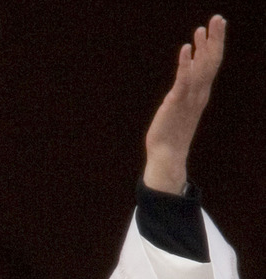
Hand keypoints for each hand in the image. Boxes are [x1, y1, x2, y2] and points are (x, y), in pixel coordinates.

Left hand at [143, 15, 225, 193]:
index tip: (216, 26)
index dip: (215, 44)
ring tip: (202, 28)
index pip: (211, 64)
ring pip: (201, 68)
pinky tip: (186, 48)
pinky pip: (183, 79)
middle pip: (211, 61)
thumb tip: (185, 81)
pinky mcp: (176, 102)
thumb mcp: (181, 107)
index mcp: (201, 93)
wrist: (168, 154)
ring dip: (202, 47)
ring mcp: (190, 97)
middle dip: (215, 39)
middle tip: (217, 18)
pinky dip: (186, 63)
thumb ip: (185, 93)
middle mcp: (199, 93)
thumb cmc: (171, 132)